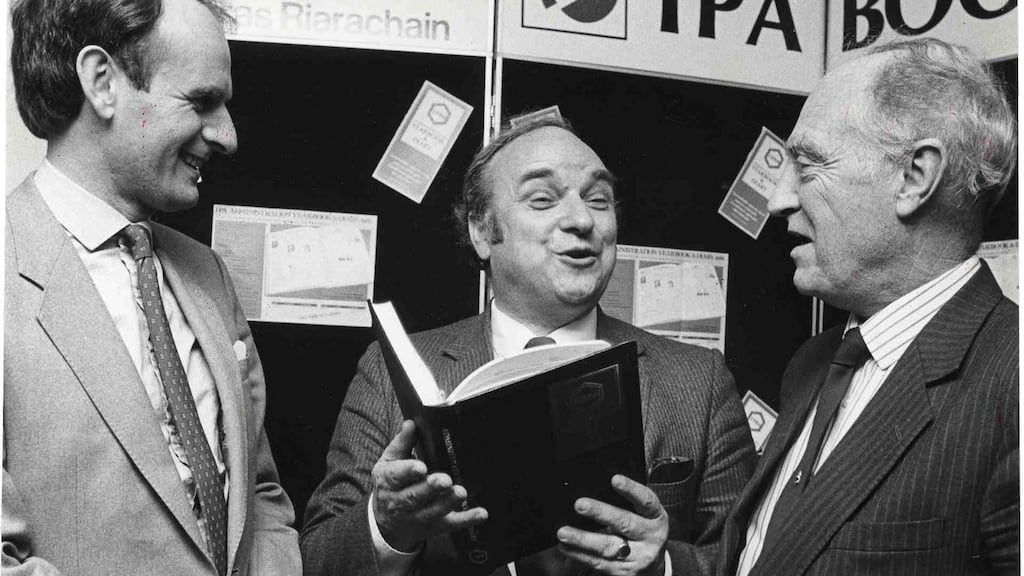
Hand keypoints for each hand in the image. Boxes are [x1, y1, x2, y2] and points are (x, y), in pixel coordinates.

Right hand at [372, 420, 487, 551]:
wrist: (386, 523)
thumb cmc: (390, 485)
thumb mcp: (389, 462)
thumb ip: (401, 444)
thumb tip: (411, 423)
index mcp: (388, 481)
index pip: (396, 476)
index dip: (408, 472)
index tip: (421, 467)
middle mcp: (400, 501)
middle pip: (415, 496)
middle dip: (430, 488)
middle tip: (445, 480)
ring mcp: (418, 516)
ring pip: (433, 511)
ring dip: (448, 503)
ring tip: (460, 492)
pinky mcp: (435, 526)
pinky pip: (451, 524)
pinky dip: (467, 519)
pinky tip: (481, 513)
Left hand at [556, 475, 668, 575]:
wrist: (655, 567)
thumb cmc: (643, 532)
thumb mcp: (645, 516)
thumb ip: (626, 504)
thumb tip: (593, 490)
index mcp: (656, 518)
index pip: (646, 501)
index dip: (631, 489)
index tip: (615, 479)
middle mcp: (650, 537)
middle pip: (625, 523)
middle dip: (600, 513)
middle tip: (580, 504)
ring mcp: (638, 557)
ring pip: (608, 546)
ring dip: (583, 539)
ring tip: (564, 532)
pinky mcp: (624, 572)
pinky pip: (599, 563)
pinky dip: (580, 554)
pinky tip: (566, 547)